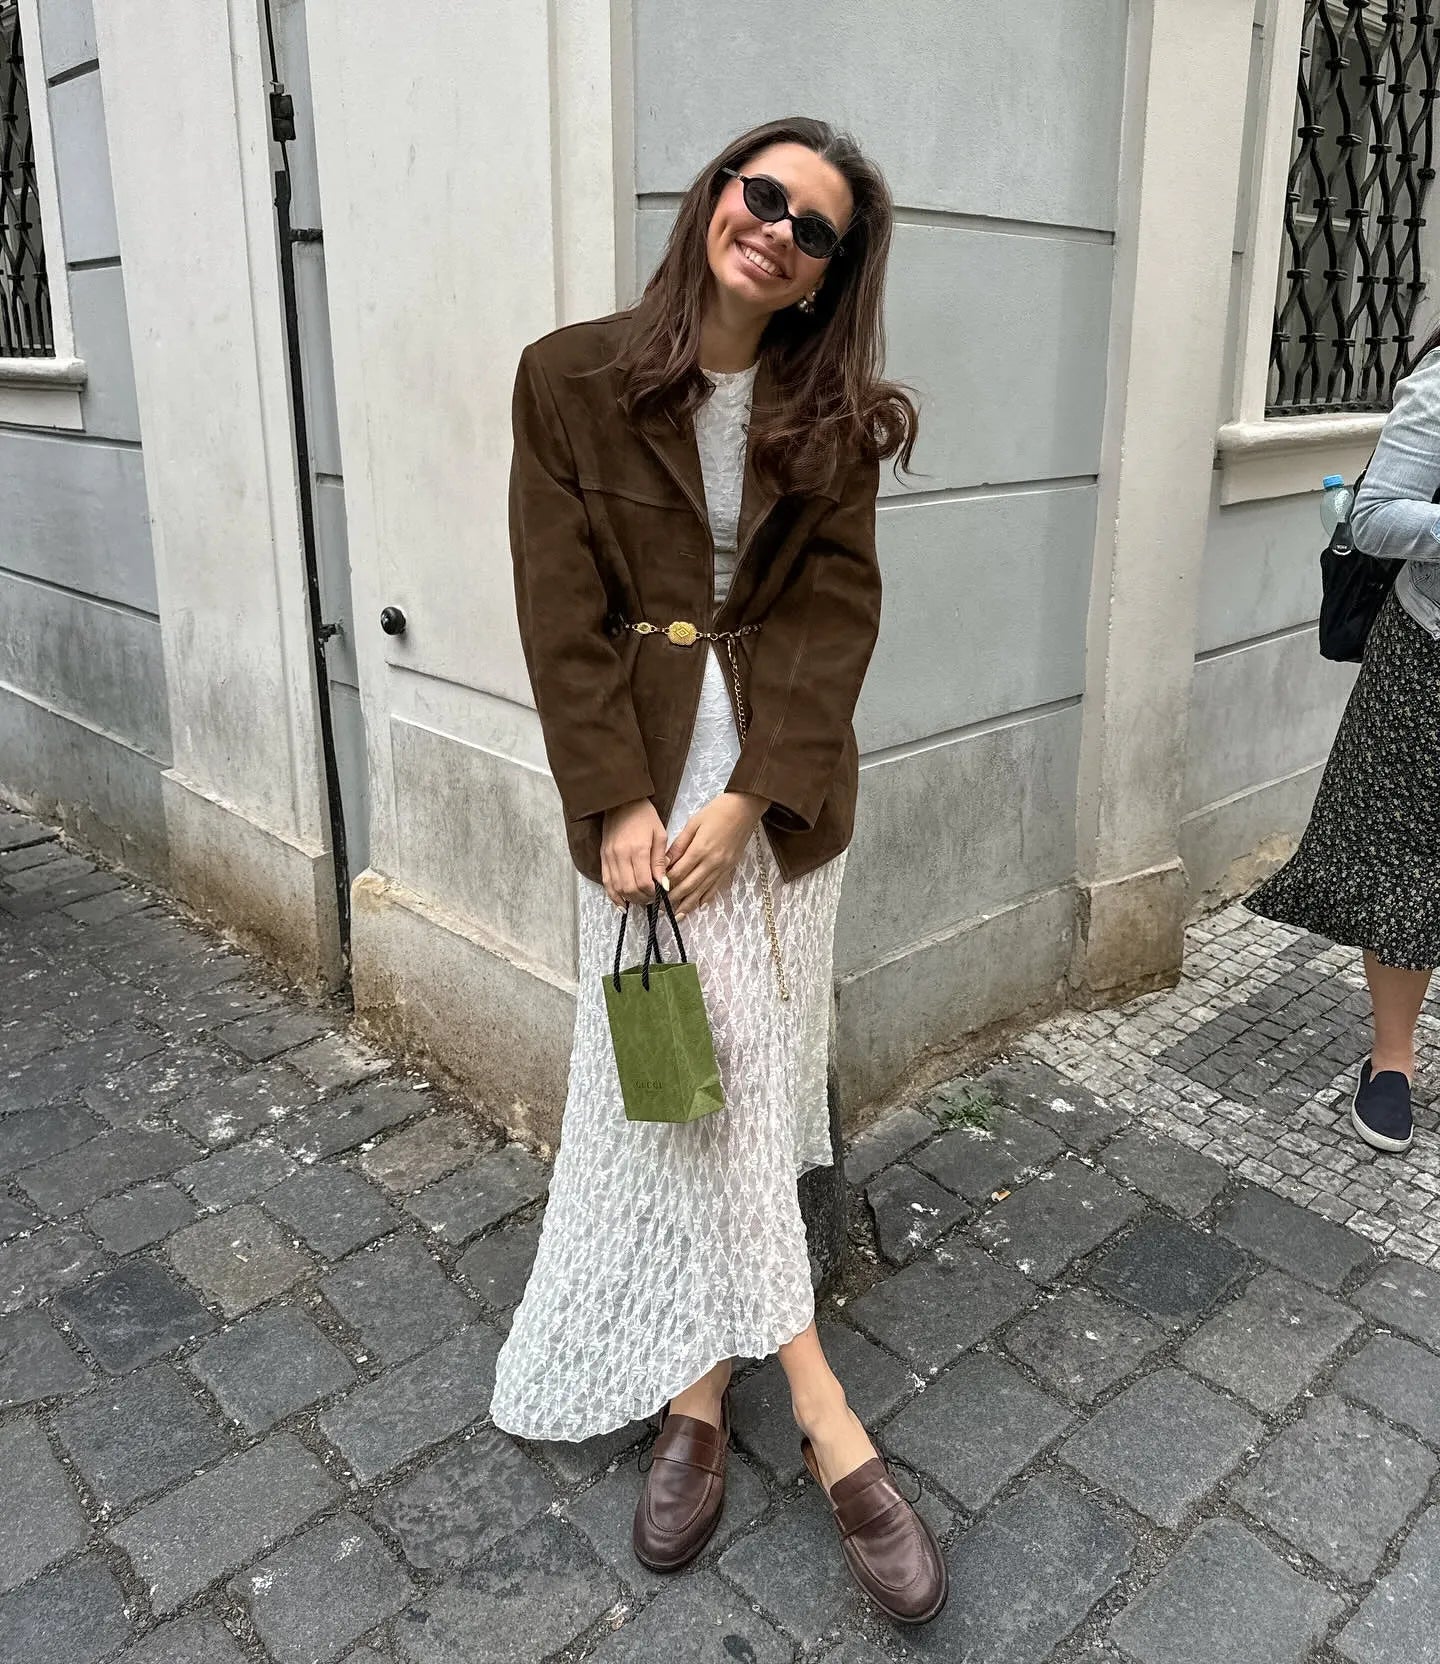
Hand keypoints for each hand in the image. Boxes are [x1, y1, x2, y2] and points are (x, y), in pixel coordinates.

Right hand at [601, 799, 667, 908]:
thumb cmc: (644, 816)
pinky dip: (614, 896)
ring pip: (617, 888)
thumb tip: (664, 884)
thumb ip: (660, 861)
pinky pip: (606, 882)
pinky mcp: (603, 857)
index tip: (660, 893)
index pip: (643, 882)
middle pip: (629, 889)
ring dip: (629, 899)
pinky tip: (622, 904)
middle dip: (642, 899)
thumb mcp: (659, 835)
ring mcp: (609, 857)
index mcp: (637, 849)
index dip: (652, 893)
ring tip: (640, 900)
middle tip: (652, 899)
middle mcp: (620, 855)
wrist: (621, 801)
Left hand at [666, 793, 768, 917]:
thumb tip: (665, 862)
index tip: (655, 891)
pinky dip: (706, 898)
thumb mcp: (693, 823)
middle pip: (689, 886)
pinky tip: (698, 906)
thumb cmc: (717, 811)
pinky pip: (716, 888)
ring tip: (676, 916)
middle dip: (674, 899)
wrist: (744, 809)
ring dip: (688, 905)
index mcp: (700, 850)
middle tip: (661, 909)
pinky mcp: (729, 869)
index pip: (678, 873)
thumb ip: (679, 845)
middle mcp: (711, 862)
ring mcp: (722, 867)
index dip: (666, 884)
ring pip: (702, 891)